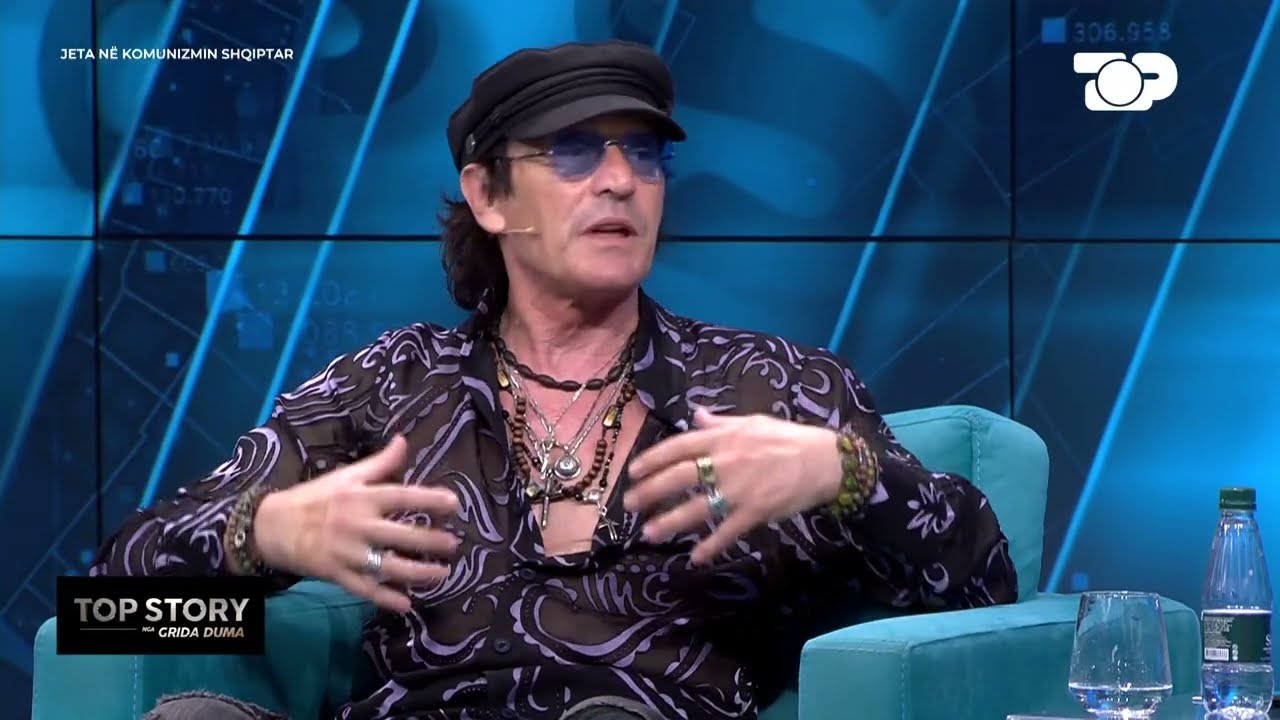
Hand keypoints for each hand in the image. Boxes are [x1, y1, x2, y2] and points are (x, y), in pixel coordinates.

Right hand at [253, 435, 460, 611]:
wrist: (272, 526)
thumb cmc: (314, 498)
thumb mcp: (346, 476)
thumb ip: (380, 463)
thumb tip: (404, 441)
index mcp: (361, 498)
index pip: (402, 496)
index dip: (429, 499)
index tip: (454, 504)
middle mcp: (358, 525)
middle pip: (401, 535)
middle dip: (431, 542)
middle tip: (454, 545)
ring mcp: (348, 553)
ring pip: (388, 567)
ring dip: (418, 573)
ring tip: (442, 574)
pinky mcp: (337, 575)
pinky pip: (365, 590)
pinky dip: (386, 599)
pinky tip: (407, 604)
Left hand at [624, 408, 841, 564]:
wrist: (824, 460)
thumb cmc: (788, 438)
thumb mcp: (752, 422)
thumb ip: (720, 423)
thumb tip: (695, 416)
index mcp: (722, 438)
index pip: (678, 447)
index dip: (652, 459)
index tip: (634, 471)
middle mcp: (724, 462)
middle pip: (678, 478)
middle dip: (651, 491)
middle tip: (630, 504)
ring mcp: (738, 489)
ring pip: (696, 508)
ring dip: (670, 522)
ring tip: (649, 533)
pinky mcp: (754, 511)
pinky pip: (727, 531)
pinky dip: (711, 546)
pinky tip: (696, 558)